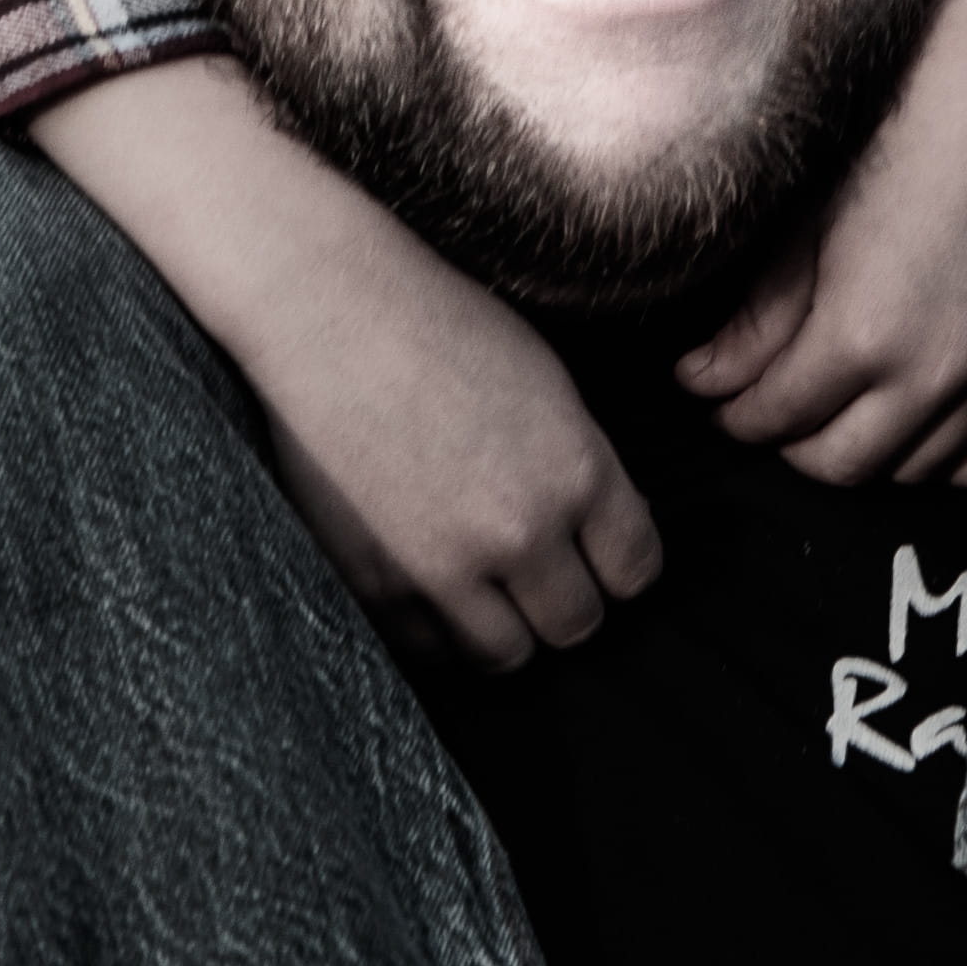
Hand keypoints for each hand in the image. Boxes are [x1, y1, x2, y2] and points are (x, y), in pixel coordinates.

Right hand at [30, 57, 660, 666]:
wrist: (329, 310)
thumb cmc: (444, 323)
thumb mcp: (551, 385)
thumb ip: (584, 469)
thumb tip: (605, 534)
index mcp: (577, 472)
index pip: (637, 572)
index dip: (623, 563)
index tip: (604, 552)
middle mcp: (518, 531)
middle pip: (576, 626)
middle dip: (569, 599)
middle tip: (547, 568)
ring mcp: (440, 566)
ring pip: (505, 656)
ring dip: (506, 624)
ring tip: (489, 580)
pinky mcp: (372, 582)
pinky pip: (427, 647)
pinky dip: (437, 625)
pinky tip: (432, 575)